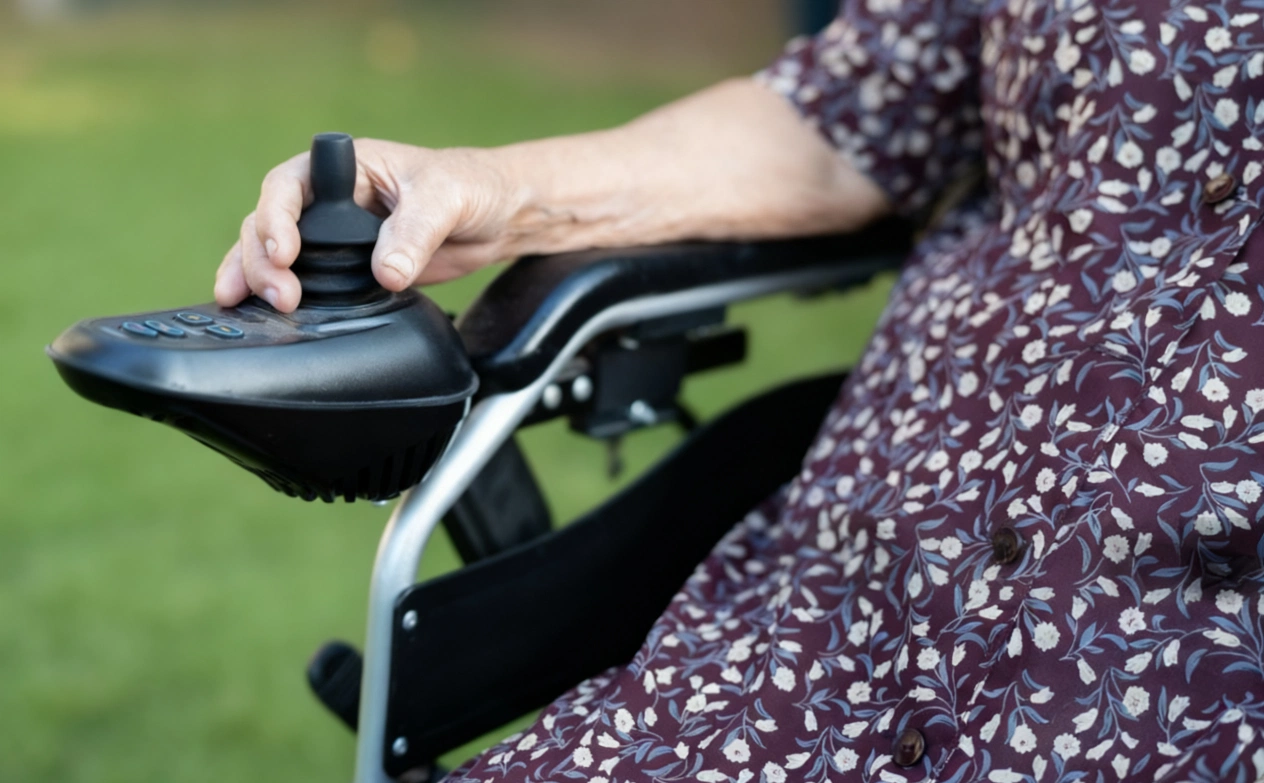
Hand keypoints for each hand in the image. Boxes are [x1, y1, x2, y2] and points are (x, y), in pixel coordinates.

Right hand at [214, 138, 524, 311]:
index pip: (289, 185)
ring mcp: (332, 237)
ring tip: (245, 307)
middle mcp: (329, 201)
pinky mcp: (345, 270)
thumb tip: (387, 272)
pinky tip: (254, 315)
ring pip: (272, 253)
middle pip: (268, 224)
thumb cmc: (470, 186)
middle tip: (281, 297)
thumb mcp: (446, 198)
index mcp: (345, 169)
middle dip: (262, 260)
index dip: (277, 217)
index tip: (285, 253)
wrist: (495, 217)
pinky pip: (301, 281)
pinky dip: (273, 295)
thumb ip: (415, 232)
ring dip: (255, 279)